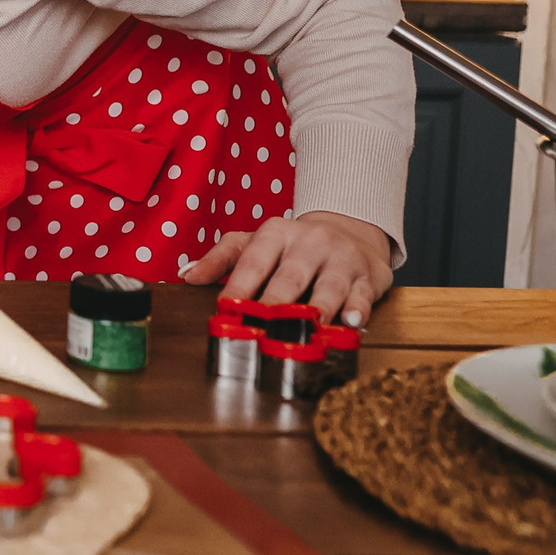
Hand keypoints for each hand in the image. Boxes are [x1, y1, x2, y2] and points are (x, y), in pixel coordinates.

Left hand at [179, 209, 394, 326]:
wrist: (350, 229)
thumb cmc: (294, 245)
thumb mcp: (255, 242)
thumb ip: (221, 259)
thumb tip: (188, 276)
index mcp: (276, 233)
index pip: (254, 261)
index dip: (239, 286)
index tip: (227, 308)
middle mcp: (310, 242)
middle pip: (290, 275)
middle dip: (277, 301)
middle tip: (265, 324)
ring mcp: (341, 258)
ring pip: (329, 284)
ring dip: (319, 307)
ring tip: (310, 325)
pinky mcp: (368, 274)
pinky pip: (363, 292)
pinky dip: (358, 307)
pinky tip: (351, 321)